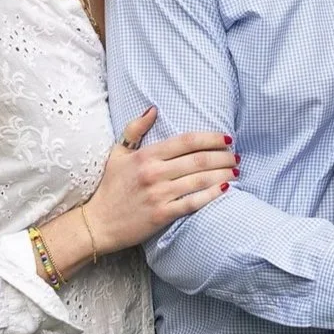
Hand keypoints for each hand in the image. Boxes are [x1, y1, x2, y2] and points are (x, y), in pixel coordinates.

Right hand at [83, 106, 235, 253]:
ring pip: (200, 180)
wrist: (97, 223)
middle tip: (236, 156)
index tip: (226, 138)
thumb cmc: (110, 187)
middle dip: (223, 157)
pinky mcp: (162, 214)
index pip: (186, 141)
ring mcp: (159, 194)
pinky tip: (226, 189)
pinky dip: (212, 195)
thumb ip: (135, 129)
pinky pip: (194, 202)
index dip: (211, 137)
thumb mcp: (118, 154)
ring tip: (236, 171)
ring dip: (223, 174)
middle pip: (199, 159)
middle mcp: (154, 172)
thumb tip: (154, 109)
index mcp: (146, 155)